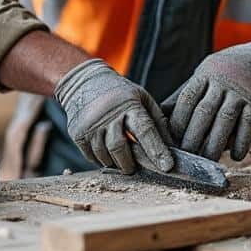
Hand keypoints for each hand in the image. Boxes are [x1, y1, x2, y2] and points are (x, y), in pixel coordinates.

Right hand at [54, 59, 173, 173]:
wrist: (83, 82)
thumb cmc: (119, 93)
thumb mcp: (142, 98)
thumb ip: (157, 121)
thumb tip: (172, 145)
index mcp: (129, 104)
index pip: (145, 130)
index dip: (157, 150)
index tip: (167, 167)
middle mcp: (108, 114)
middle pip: (120, 148)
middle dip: (131, 164)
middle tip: (136, 168)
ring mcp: (90, 124)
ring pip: (105, 156)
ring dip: (116, 163)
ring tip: (121, 159)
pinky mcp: (77, 133)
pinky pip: (92, 157)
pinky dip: (102, 160)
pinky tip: (107, 153)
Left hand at [170, 41, 250, 160]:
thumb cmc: (224, 73)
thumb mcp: (203, 76)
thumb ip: (183, 96)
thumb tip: (158, 117)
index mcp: (204, 75)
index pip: (187, 100)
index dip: (177, 122)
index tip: (170, 141)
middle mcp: (222, 82)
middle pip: (204, 112)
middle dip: (193, 136)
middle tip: (186, 156)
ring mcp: (240, 92)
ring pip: (225, 120)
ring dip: (215, 144)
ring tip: (207, 161)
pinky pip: (248, 125)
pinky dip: (241, 142)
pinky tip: (235, 156)